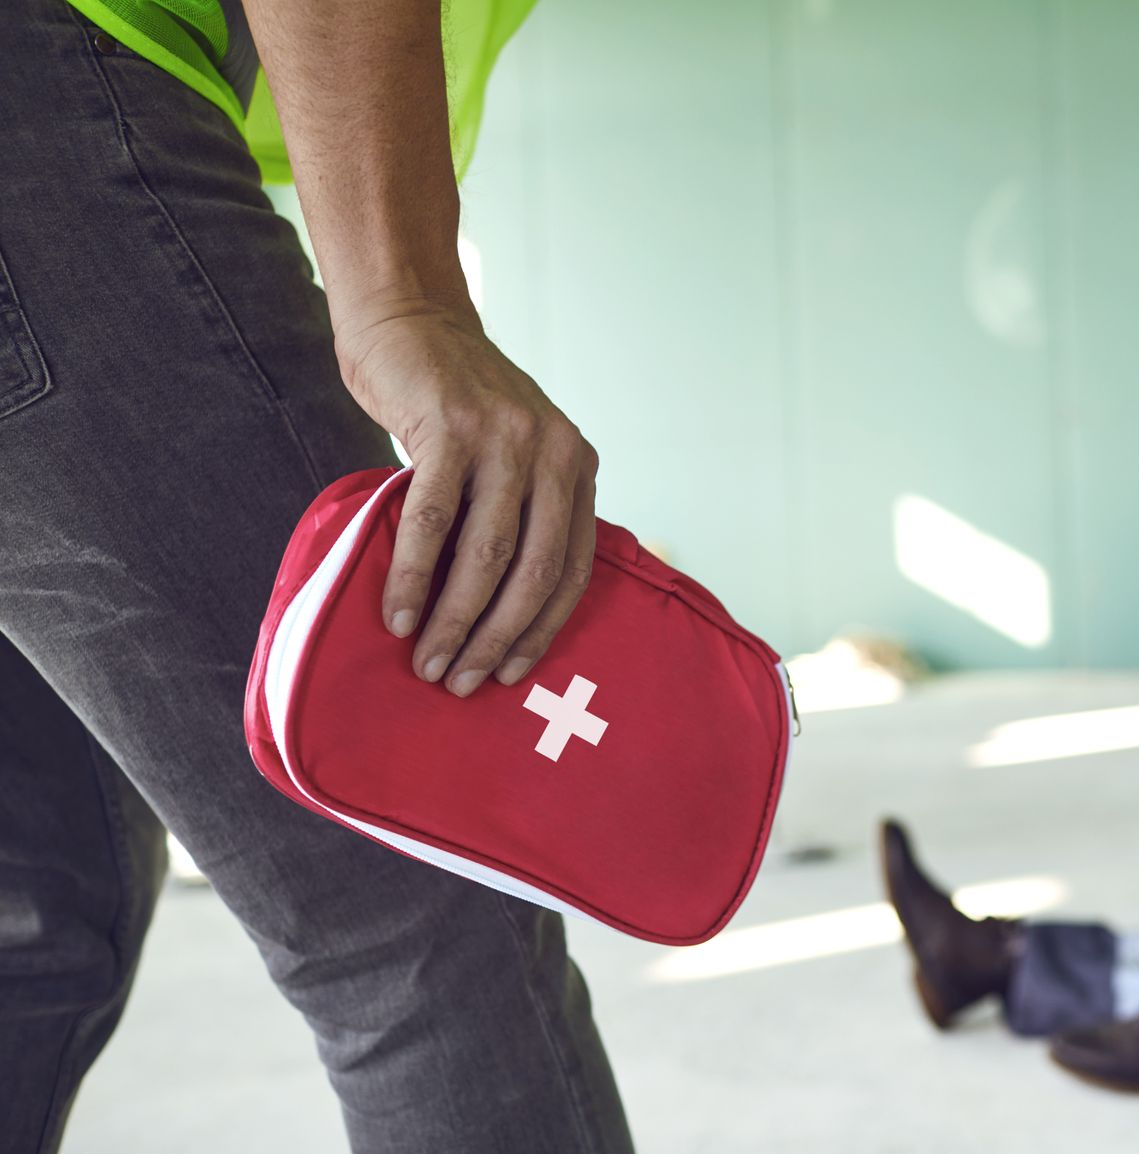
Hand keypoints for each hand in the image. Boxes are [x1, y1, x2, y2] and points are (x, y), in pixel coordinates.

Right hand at [334, 297, 598, 695]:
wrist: (410, 320)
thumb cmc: (455, 404)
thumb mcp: (513, 453)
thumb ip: (520, 512)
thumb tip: (500, 611)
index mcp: (577, 466)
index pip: (573, 569)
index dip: (542, 629)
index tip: (509, 673)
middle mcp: (553, 452)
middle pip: (534, 571)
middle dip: (497, 637)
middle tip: (460, 683)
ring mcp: (504, 439)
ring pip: (485, 554)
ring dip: (454, 619)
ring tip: (426, 662)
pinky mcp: (450, 429)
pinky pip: (432, 522)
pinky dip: (412, 576)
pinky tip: (396, 615)